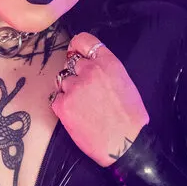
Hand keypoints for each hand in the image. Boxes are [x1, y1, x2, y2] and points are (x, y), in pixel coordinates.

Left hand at [50, 31, 149, 166]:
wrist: (125, 144)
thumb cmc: (130, 119)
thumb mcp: (125, 82)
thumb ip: (106, 70)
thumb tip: (91, 66)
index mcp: (107, 63)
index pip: (83, 41)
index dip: (76, 47)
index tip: (74, 53)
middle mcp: (89, 71)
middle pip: (70, 62)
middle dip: (75, 73)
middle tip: (83, 89)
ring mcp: (73, 88)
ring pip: (62, 81)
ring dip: (68, 90)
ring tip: (82, 106)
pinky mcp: (62, 106)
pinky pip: (56, 99)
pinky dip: (63, 106)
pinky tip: (76, 116)